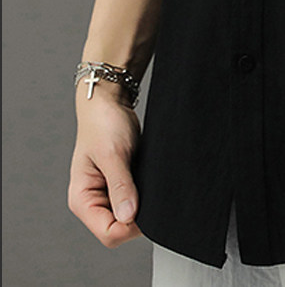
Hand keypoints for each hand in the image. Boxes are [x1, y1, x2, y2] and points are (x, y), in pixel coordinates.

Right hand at [67, 79, 142, 247]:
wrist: (109, 103)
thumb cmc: (103, 124)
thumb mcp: (113, 154)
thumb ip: (121, 186)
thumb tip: (128, 217)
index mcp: (82, 199)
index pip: (109, 233)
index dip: (131, 226)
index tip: (146, 206)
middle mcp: (94, 202)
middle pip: (120, 230)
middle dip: (139, 218)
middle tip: (151, 192)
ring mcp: (108, 196)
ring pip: (131, 219)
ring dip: (144, 207)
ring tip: (149, 183)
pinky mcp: (122, 187)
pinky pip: (137, 204)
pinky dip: (146, 198)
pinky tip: (151, 182)